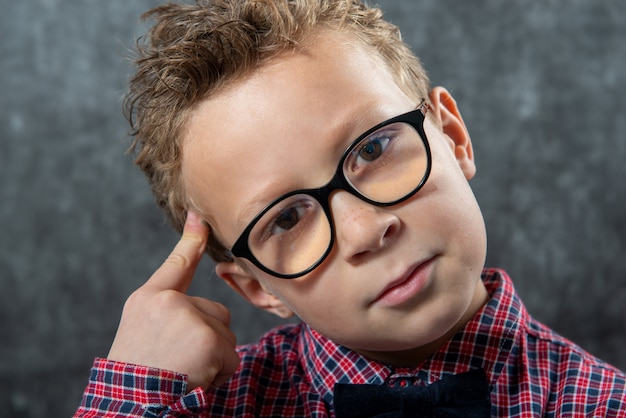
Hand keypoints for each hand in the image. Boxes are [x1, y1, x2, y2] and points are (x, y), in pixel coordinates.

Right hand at [107, 211, 239, 389]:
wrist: (130, 404)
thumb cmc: (137, 372)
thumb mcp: (142, 332)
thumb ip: (169, 311)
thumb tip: (203, 308)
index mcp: (149, 299)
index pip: (176, 264)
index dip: (191, 239)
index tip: (199, 215)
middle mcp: (168, 302)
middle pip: (215, 313)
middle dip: (206, 339)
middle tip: (178, 360)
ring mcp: (189, 319)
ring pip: (225, 335)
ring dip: (212, 358)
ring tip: (184, 370)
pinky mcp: (208, 340)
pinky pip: (231, 356)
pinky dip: (219, 374)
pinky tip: (196, 379)